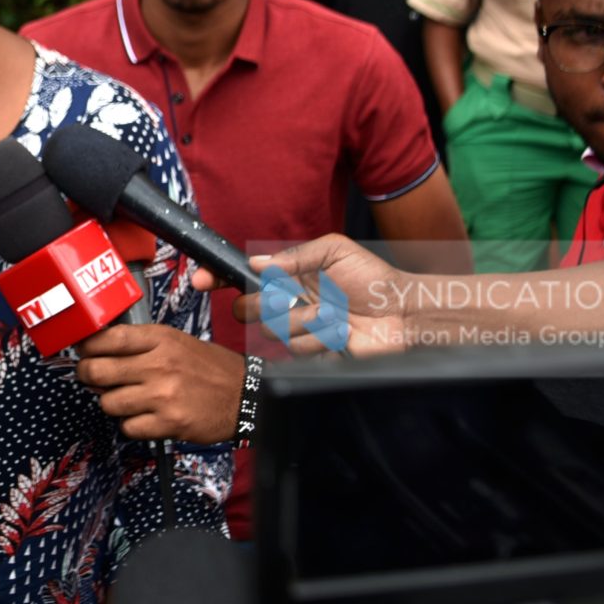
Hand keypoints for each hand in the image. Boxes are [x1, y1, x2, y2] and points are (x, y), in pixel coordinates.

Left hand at [74, 325, 242, 443]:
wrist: (244, 396)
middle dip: (87, 376)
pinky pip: (127, 428)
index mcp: (161, 339)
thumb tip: (99, 351)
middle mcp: (160, 365)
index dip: (87, 346)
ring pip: (108, 402)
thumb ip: (141, 344)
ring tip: (126, 400)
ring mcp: (164, 395)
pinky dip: (130, 425)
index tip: (84, 350)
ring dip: (111, 403)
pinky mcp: (169, 423)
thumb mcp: (177, 342)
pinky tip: (143, 417)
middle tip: (92, 377)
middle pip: (97, 371)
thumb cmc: (209, 368)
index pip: (109, 338)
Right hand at [196, 235, 407, 356]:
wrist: (402, 315)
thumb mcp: (335, 251)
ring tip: (333, 314)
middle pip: (248, 308)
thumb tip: (258, 262)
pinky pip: (296, 349)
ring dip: (305, 320)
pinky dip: (319, 338)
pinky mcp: (311, 352)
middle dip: (265, 304)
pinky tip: (339, 332)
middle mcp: (290, 302)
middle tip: (290, 299)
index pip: (244, 276)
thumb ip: (294, 256)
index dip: (218, 277)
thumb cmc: (374, 280)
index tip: (201, 279)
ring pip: (275, 330)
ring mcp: (300, 328)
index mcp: (291, 275)